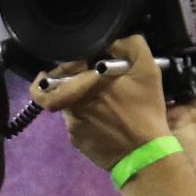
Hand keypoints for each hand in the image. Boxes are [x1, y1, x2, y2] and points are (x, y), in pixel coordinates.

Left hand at [33, 34, 170, 171]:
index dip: (60, 70)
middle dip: (73, 84)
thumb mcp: (147, 69)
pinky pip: (79, 125)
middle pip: (60, 91)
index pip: (48, 79)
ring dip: (84, 102)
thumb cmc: (145, 110)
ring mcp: (72, 128)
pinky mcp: (78, 143)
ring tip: (109, 103)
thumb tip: (113, 42)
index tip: (73, 68)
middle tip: (92, 83)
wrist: (146, 153)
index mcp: (79, 88)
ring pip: (71, 107)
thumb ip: (130, 45)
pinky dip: (90, 120)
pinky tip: (109, 121)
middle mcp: (69, 107)